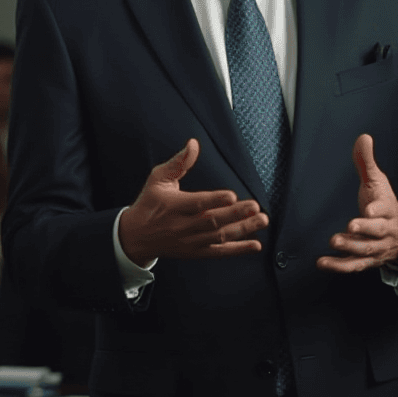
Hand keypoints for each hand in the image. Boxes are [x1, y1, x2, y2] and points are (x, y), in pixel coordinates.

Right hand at [118, 139, 268, 265]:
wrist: (135, 237)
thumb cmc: (149, 204)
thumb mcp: (158, 179)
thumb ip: (178, 162)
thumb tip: (193, 144)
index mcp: (173, 206)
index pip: (196, 204)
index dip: (214, 200)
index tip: (232, 196)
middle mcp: (182, 226)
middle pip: (212, 222)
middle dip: (235, 215)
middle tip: (255, 206)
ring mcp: (190, 242)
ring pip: (219, 237)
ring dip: (242, 229)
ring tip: (262, 220)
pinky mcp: (196, 252)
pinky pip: (219, 253)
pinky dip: (238, 250)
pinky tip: (255, 245)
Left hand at [316, 135, 397, 272]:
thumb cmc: (384, 202)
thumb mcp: (377, 181)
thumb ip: (367, 162)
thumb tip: (363, 137)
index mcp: (389, 210)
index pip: (386, 210)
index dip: (378, 211)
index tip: (369, 209)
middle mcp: (385, 231)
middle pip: (376, 233)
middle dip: (363, 231)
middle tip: (348, 227)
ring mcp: (377, 248)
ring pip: (366, 250)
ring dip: (350, 247)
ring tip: (333, 242)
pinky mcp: (367, 260)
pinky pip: (354, 266)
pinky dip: (339, 265)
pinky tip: (322, 262)